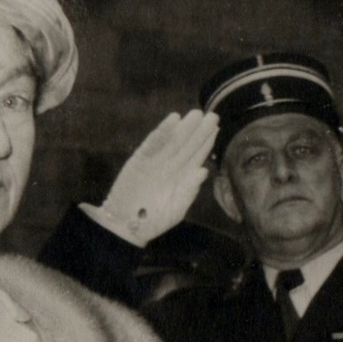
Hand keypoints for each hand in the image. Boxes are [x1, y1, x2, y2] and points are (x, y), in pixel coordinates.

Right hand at [100, 110, 219, 244]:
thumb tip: (204, 171)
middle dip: (199, 131)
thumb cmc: (152, 222)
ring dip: (184, 128)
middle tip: (212, 116)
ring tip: (196, 115)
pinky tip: (174, 119)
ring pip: (172, 141)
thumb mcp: (175, 211)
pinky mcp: (139, 159)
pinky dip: (163, 131)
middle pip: (186, 145)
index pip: (196, 157)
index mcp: (181, 178)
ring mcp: (155, 162)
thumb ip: (189, 192)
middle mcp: (170, 167)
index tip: (217, 129)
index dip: (206, 143)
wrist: (125, 227)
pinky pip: (153, 143)